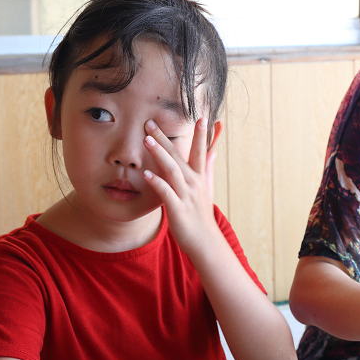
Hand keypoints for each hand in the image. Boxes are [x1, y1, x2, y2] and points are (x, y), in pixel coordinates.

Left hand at [142, 117, 217, 255]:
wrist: (205, 241)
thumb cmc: (202, 215)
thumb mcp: (208, 188)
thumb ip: (208, 168)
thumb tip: (213, 150)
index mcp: (199, 177)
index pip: (200, 151)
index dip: (200, 134)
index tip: (199, 117)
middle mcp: (193, 183)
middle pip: (179, 155)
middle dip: (165, 138)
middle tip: (150, 122)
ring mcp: (186, 195)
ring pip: (172, 170)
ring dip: (159, 154)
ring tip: (147, 140)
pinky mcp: (177, 208)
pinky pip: (166, 192)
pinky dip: (157, 182)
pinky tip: (146, 173)